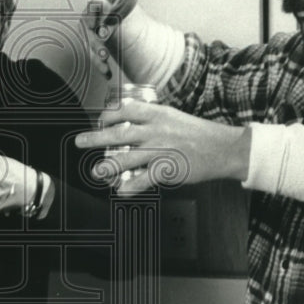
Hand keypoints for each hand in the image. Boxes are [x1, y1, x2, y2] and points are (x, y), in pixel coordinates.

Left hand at [73, 99, 251, 194]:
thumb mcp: (174, 116)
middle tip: (79, 142)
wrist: (223, 148)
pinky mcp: (169, 169)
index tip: (98, 122)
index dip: (107, 116)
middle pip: (119, 133)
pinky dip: (131, 187)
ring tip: (95, 172)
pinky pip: (144, 179)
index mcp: (157, 114)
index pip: (124, 111)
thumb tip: (130, 121)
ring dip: (108, 166)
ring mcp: (161, 150)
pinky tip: (121, 192)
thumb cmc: (198, 133)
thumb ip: (152, 119)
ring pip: (127, 158)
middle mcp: (156, 130)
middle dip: (95, 138)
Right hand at [82, 0, 149, 80]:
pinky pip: (94, 56)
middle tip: (103, 46)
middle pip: (89, 30)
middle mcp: (89, 20)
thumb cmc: (121, 3)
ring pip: (90, 45)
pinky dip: (100, 65)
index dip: (102, 12)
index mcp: (95, 5)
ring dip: (96, 55)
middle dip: (95, 39)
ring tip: (105, 62)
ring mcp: (90, 35)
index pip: (96, 8)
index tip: (108, 18)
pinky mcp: (94, 47)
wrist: (118, 17)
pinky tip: (108, 73)